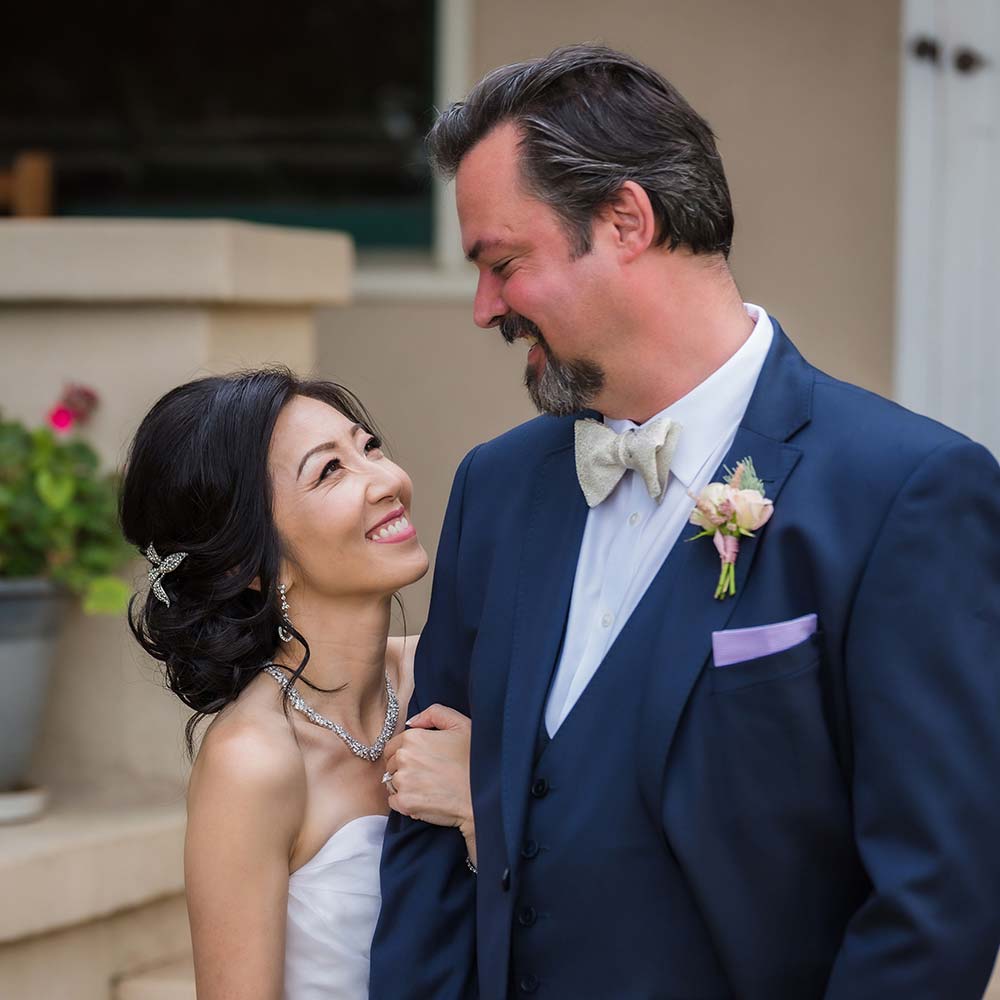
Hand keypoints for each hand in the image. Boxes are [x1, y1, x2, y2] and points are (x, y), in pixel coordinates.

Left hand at [383, 704, 474, 862]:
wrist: (484, 796)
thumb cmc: (475, 760)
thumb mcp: (461, 725)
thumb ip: (434, 713)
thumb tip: (411, 722)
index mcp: (413, 737)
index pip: (392, 746)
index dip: (406, 753)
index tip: (421, 760)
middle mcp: (404, 757)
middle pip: (391, 764)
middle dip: (404, 769)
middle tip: (427, 774)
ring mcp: (403, 781)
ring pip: (392, 783)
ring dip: (404, 786)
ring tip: (428, 787)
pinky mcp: (406, 804)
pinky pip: (394, 802)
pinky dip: (405, 803)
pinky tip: (424, 799)